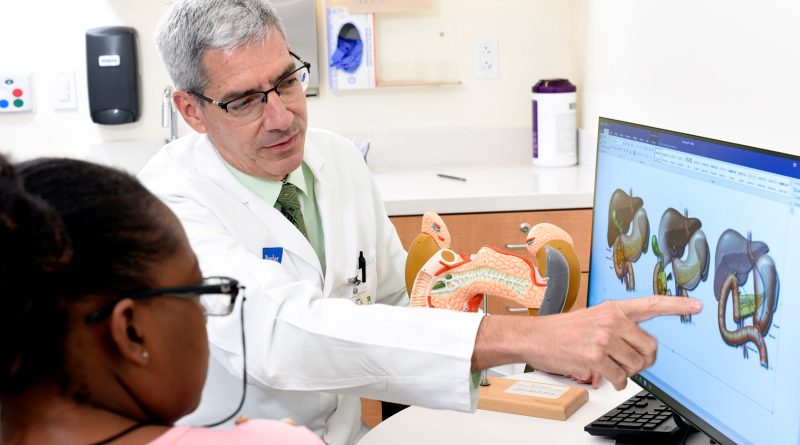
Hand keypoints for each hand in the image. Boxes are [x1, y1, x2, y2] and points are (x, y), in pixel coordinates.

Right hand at [521, 296, 701, 389]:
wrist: (535, 337)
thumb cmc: (562, 331)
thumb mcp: (592, 318)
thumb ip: (617, 325)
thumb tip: (641, 347)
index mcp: (613, 309)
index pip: (651, 304)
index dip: (676, 305)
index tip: (696, 306)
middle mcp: (612, 321)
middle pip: (649, 348)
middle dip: (642, 361)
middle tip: (629, 362)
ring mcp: (604, 339)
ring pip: (636, 366)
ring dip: (626, 373)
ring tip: (610, 367)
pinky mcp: (595, 357)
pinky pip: (621, 378)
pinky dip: (617, 383)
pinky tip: (606, 377)